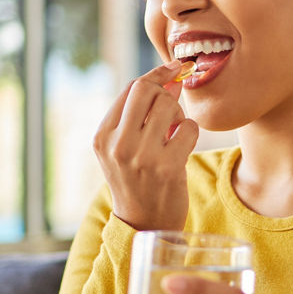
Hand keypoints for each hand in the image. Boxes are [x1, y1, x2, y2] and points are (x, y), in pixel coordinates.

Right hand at [93, 61, 199, 231]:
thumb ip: (141, 113)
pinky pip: (188, 127)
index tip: (174, 69)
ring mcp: (141, 157)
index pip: (130, 88)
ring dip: (178, 115)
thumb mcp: (125, 146)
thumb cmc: (138, 179)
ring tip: (173, 133)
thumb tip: (172, 76)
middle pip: (147, 90)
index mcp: (102, 136)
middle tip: (170, 111)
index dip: (156, 75)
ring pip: (169, 106)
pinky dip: (190, 132)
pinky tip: (182, 147)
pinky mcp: (167, 168)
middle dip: (166, 93)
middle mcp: (117, 145)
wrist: (145, 224)